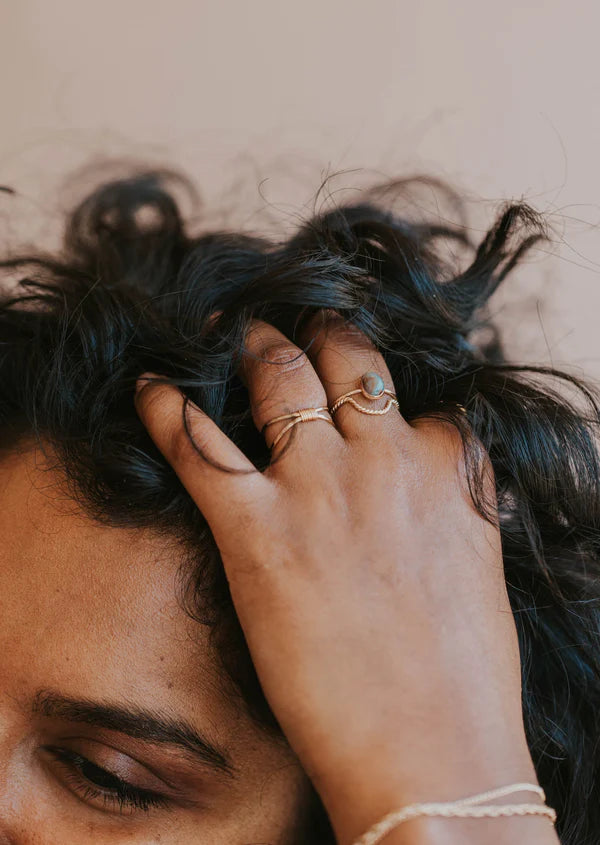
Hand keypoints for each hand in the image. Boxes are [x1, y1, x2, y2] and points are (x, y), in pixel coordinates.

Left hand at [135, 314, 547, 843]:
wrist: (432, 750)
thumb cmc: (464, 677)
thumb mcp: (480, 571)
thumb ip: (461, 514)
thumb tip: (447, 492)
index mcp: (448, 471)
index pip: (424, 404)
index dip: (390, 394)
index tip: (367, 386)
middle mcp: (385, 459)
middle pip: (348, 358)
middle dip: (319, 330)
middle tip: (296, 322)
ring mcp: (320, 489)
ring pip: (279, 378)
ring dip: (253, 347)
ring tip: (233, 334)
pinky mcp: (258, 532)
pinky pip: (200, 446)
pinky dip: (168, 408)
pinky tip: (151, 387)